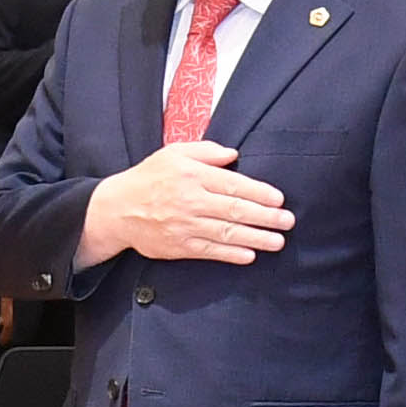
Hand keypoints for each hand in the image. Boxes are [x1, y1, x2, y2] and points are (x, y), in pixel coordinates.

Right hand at [85, 138, 292, 264]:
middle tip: (288, 221)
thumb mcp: (174, 153)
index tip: (279, 198)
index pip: (232, 185)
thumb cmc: (150, 177)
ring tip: (278, 241)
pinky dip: (231, 254)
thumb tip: (233, 155)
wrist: (117, 209)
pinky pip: (210, 251)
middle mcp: (190, 201)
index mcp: (192, 176)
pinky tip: (250, 255)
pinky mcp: (179, 246)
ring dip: (255, 238)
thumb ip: (206, 152)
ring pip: (226, 233)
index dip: (258, 193)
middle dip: (265, 217)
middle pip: (234, 210)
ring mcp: (185, 226)